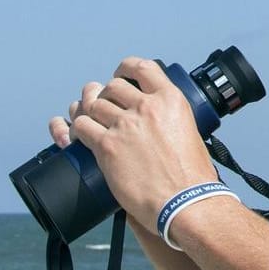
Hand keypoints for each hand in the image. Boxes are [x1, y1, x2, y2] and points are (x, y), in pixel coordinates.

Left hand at [48, 57, 221, 221]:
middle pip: (112, 87)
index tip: (119, 75)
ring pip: (93, 105)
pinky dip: (77, 129)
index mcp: (170, 99)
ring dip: (87, 111)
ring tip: (86, 119)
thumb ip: (169, 117)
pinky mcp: (107, 146)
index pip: (141, 68)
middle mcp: (146, 106)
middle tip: (102, 106)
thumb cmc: (191, 175)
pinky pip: (82, 127)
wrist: (185, 201)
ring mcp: (125, 125)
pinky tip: (79, 135)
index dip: (125, 68)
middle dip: (103, 94)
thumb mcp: (188, 130)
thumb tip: (156, 119)